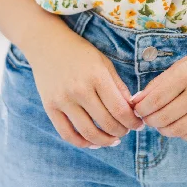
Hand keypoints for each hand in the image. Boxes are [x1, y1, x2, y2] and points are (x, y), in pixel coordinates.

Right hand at [24, 25, 143, 148]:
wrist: (47, 44)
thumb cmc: (80, 52)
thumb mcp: (104, 63)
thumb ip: (118, 86)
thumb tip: (132, 110)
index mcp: (97, 76)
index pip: (120, 109)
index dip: (133, 122)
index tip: (139, 124)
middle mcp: (79, 90)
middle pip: (106, 123)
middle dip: (122, 131)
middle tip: (127, 131)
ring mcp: (63, 100)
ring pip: (88, 133)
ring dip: (105, 141)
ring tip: (113, 139)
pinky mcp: (49, 107)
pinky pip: (67, 134)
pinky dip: (82, 143)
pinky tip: (93, 142)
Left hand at [130, 28, 186, 141]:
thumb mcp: (183, 63)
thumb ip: (160, 83)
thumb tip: (136, 102)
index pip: (154, 100)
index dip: (141, 109)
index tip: (137, 109)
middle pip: (164, 117)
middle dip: (149, 120)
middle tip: (146, 117)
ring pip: (177, 130)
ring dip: (163, 129)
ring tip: (161, 122)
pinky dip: (182, 134)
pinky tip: (179, 125)